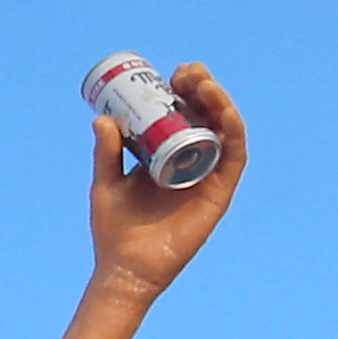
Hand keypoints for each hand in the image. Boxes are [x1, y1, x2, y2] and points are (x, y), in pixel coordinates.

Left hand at [84, 61, 244, 302]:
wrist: (127, 267)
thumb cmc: (116, 229)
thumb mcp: (106, 184)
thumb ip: (106, 154)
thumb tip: (102, 118)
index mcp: (168, 157)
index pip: (182, 117)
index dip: (181, 92)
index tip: (170, 73)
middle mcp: (192, 162)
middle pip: (205, 117)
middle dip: (201, 89)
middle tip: (186, 72)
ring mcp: (209, 176)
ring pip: (223, 130)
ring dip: (219, 102)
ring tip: (202, 83)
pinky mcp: (220, 192)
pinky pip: (234, 157)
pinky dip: (232, 131)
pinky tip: (223, 112)